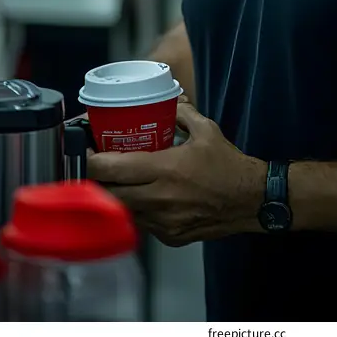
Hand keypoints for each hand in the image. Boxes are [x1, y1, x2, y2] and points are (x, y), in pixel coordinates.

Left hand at [86, 101, 266, 245]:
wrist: (250, 199)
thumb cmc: (228, 164)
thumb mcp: (206, 129)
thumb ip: (181, 112)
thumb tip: (167, 99)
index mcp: (165, 169)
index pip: (111, 169)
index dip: (90, 160)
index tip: (85, 150)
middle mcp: (159, 199)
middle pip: (107, 194)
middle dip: (94, 180)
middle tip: (93, 166)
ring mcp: (163, 222)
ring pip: (122, 212)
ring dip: (113, 197)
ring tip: (113, 181)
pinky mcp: (169, 236)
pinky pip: (141, 224)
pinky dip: (136, 211)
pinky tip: (142, 197)